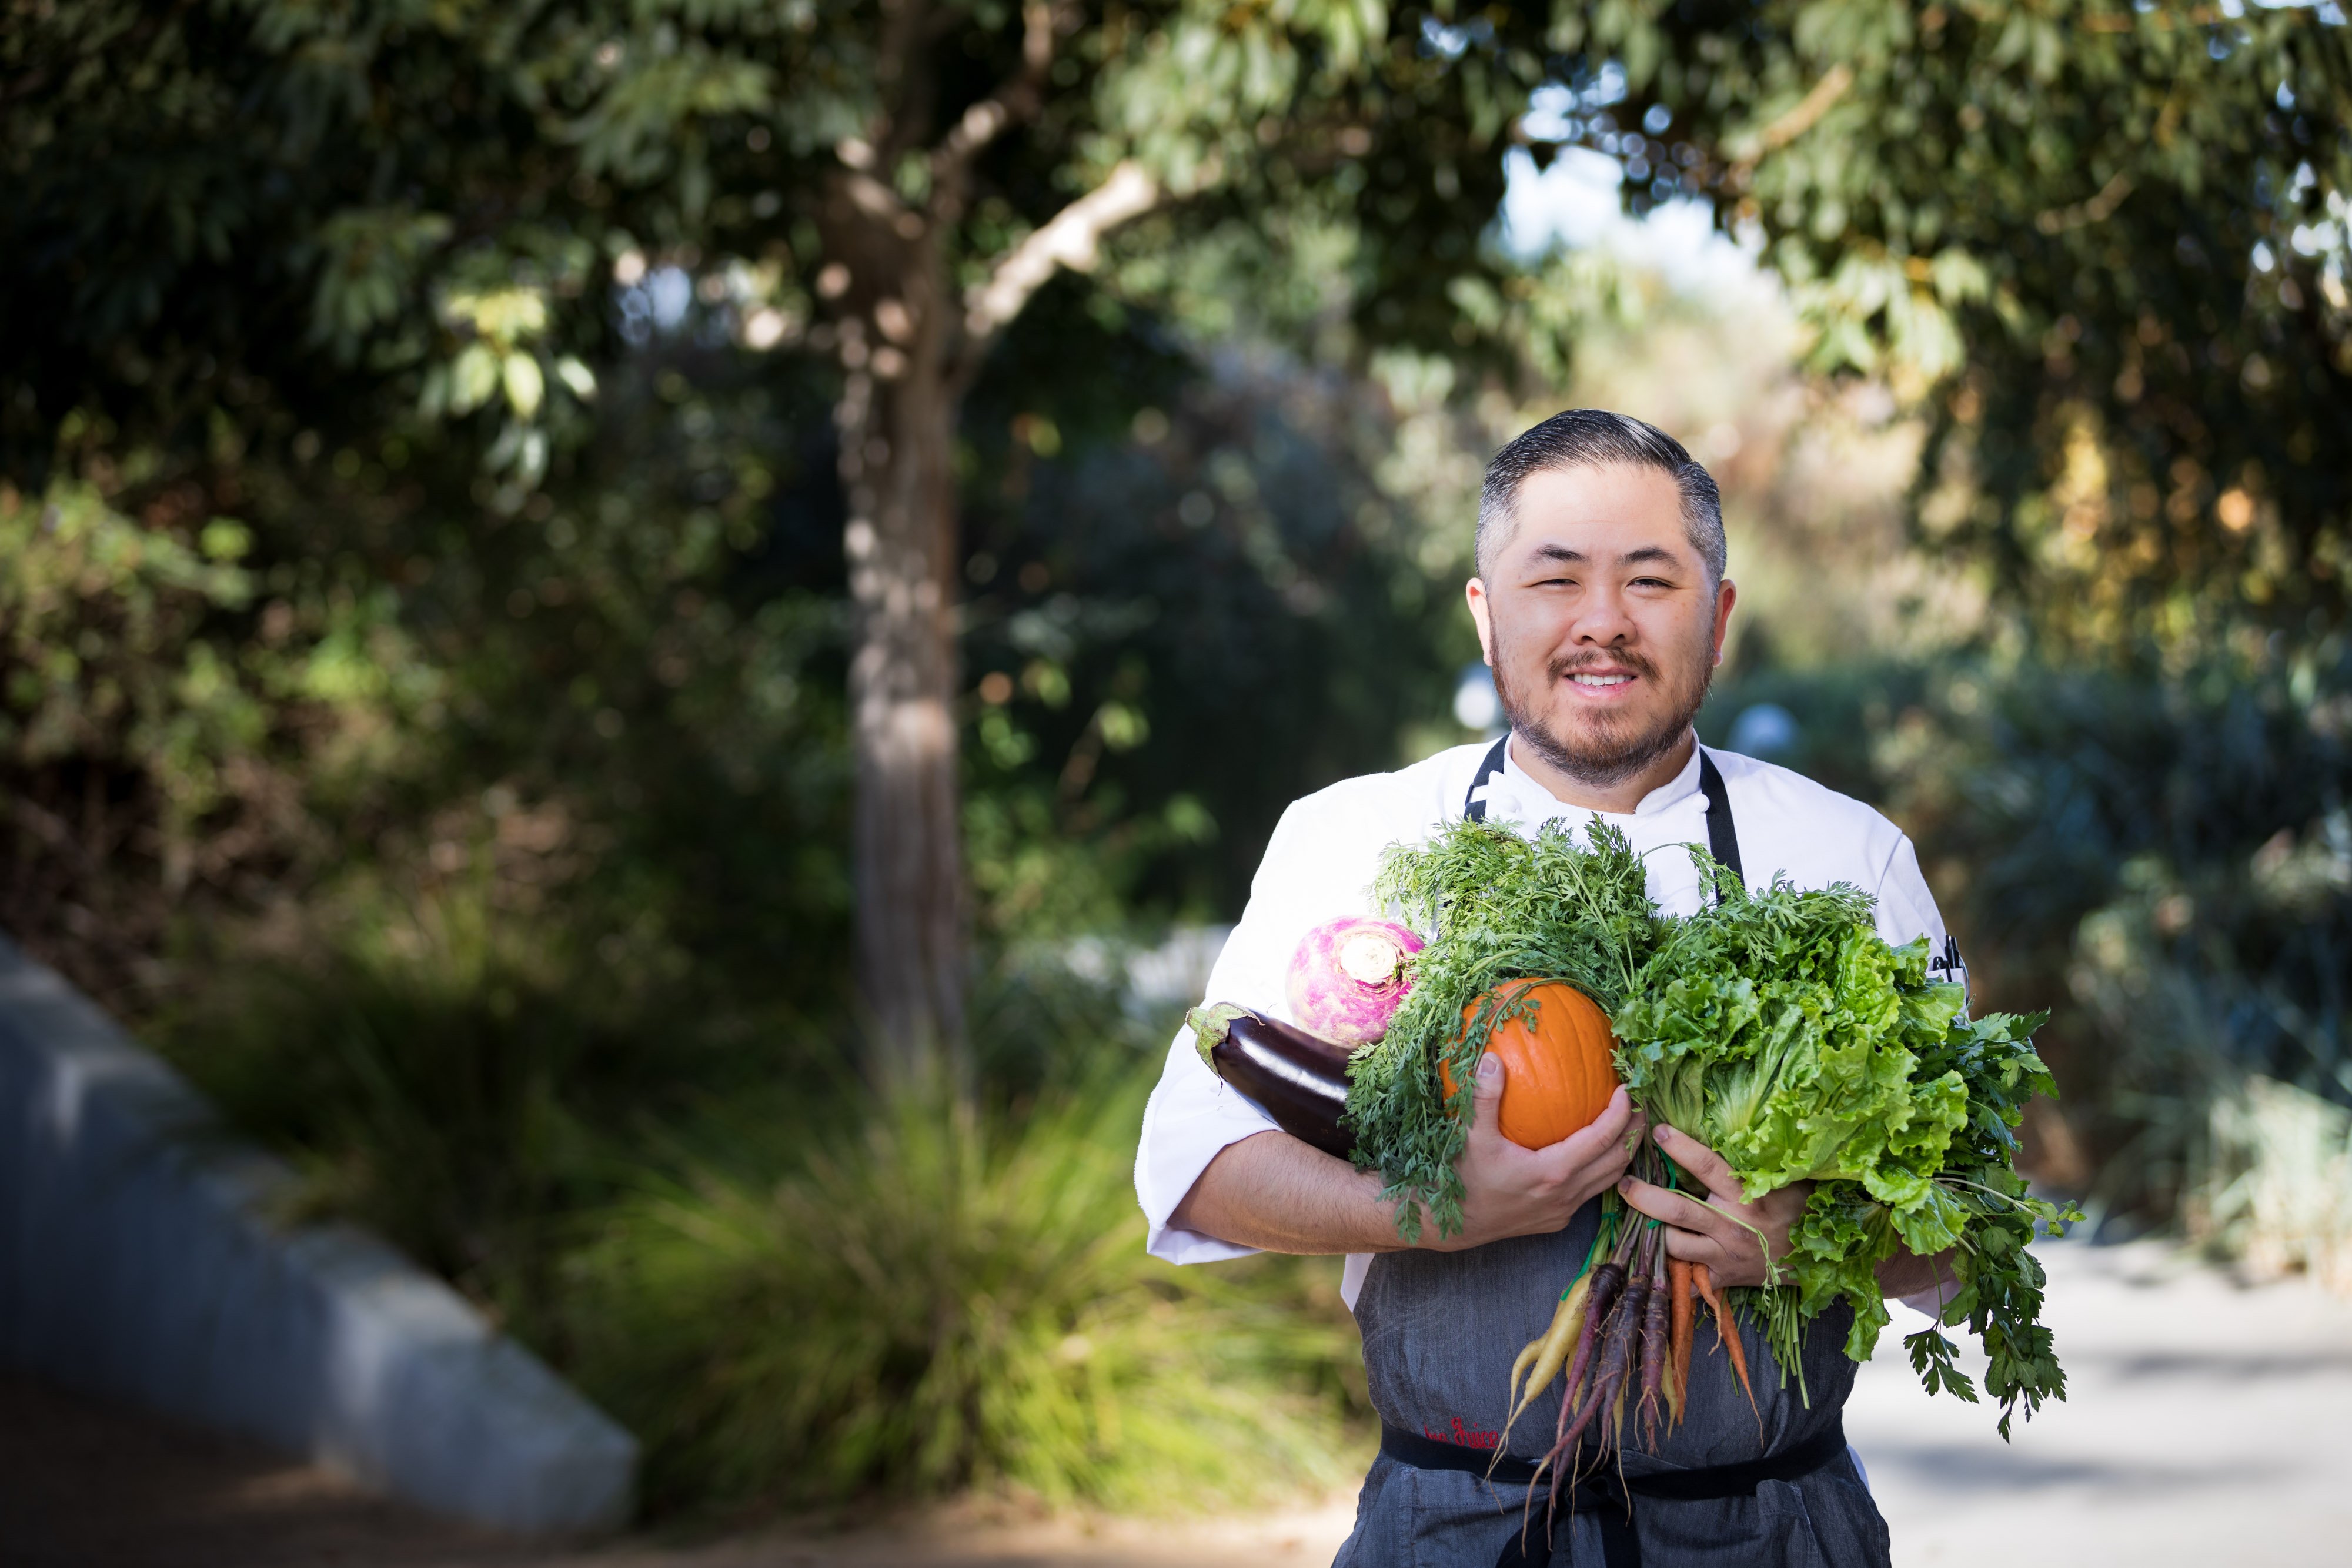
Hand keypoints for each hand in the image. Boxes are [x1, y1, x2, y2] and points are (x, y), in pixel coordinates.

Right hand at [1429, 1054, 1637, 1251]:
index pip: (1602, 1139)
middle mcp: (1566, 1194)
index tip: (1629, 1088)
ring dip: (1623, 1152)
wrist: (1452, 1226)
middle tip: (1642, 1102)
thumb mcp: (1470, 1136)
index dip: (1621, 1113)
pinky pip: (1592, 1192)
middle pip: (1617, 1160)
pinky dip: (1603, 1169)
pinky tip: (1595, 1153)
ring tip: (1629, 1126)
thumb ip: (1484, 1097)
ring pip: (1610, 1180)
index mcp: (1552, 1172)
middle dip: (1634, 1131)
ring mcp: (1564, 1210)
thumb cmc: (1462, 1179)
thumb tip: (1492, 1058)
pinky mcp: (1557, 1219)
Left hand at [1616, 1124, 1807, 1286]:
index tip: (1657, 1131)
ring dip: (1651, 1232)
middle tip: (1622, 1182)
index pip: (1707, 1166)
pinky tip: (1650, 1260)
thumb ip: (1753, 1161)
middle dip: (1643, 1195)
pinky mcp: (1720, 1278)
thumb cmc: (1793, 1209)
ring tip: (1634, 1218)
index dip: (1680, 1147)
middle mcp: (1730, 1226)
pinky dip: (1666, 1273)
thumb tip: (1727, 1126)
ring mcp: (1723, 1255)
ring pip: (1673, 1245)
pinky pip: (1685, 1280)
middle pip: (1676, 1210)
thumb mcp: (1779, 1181)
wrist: (1812, 1258)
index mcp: (1745, 1196)